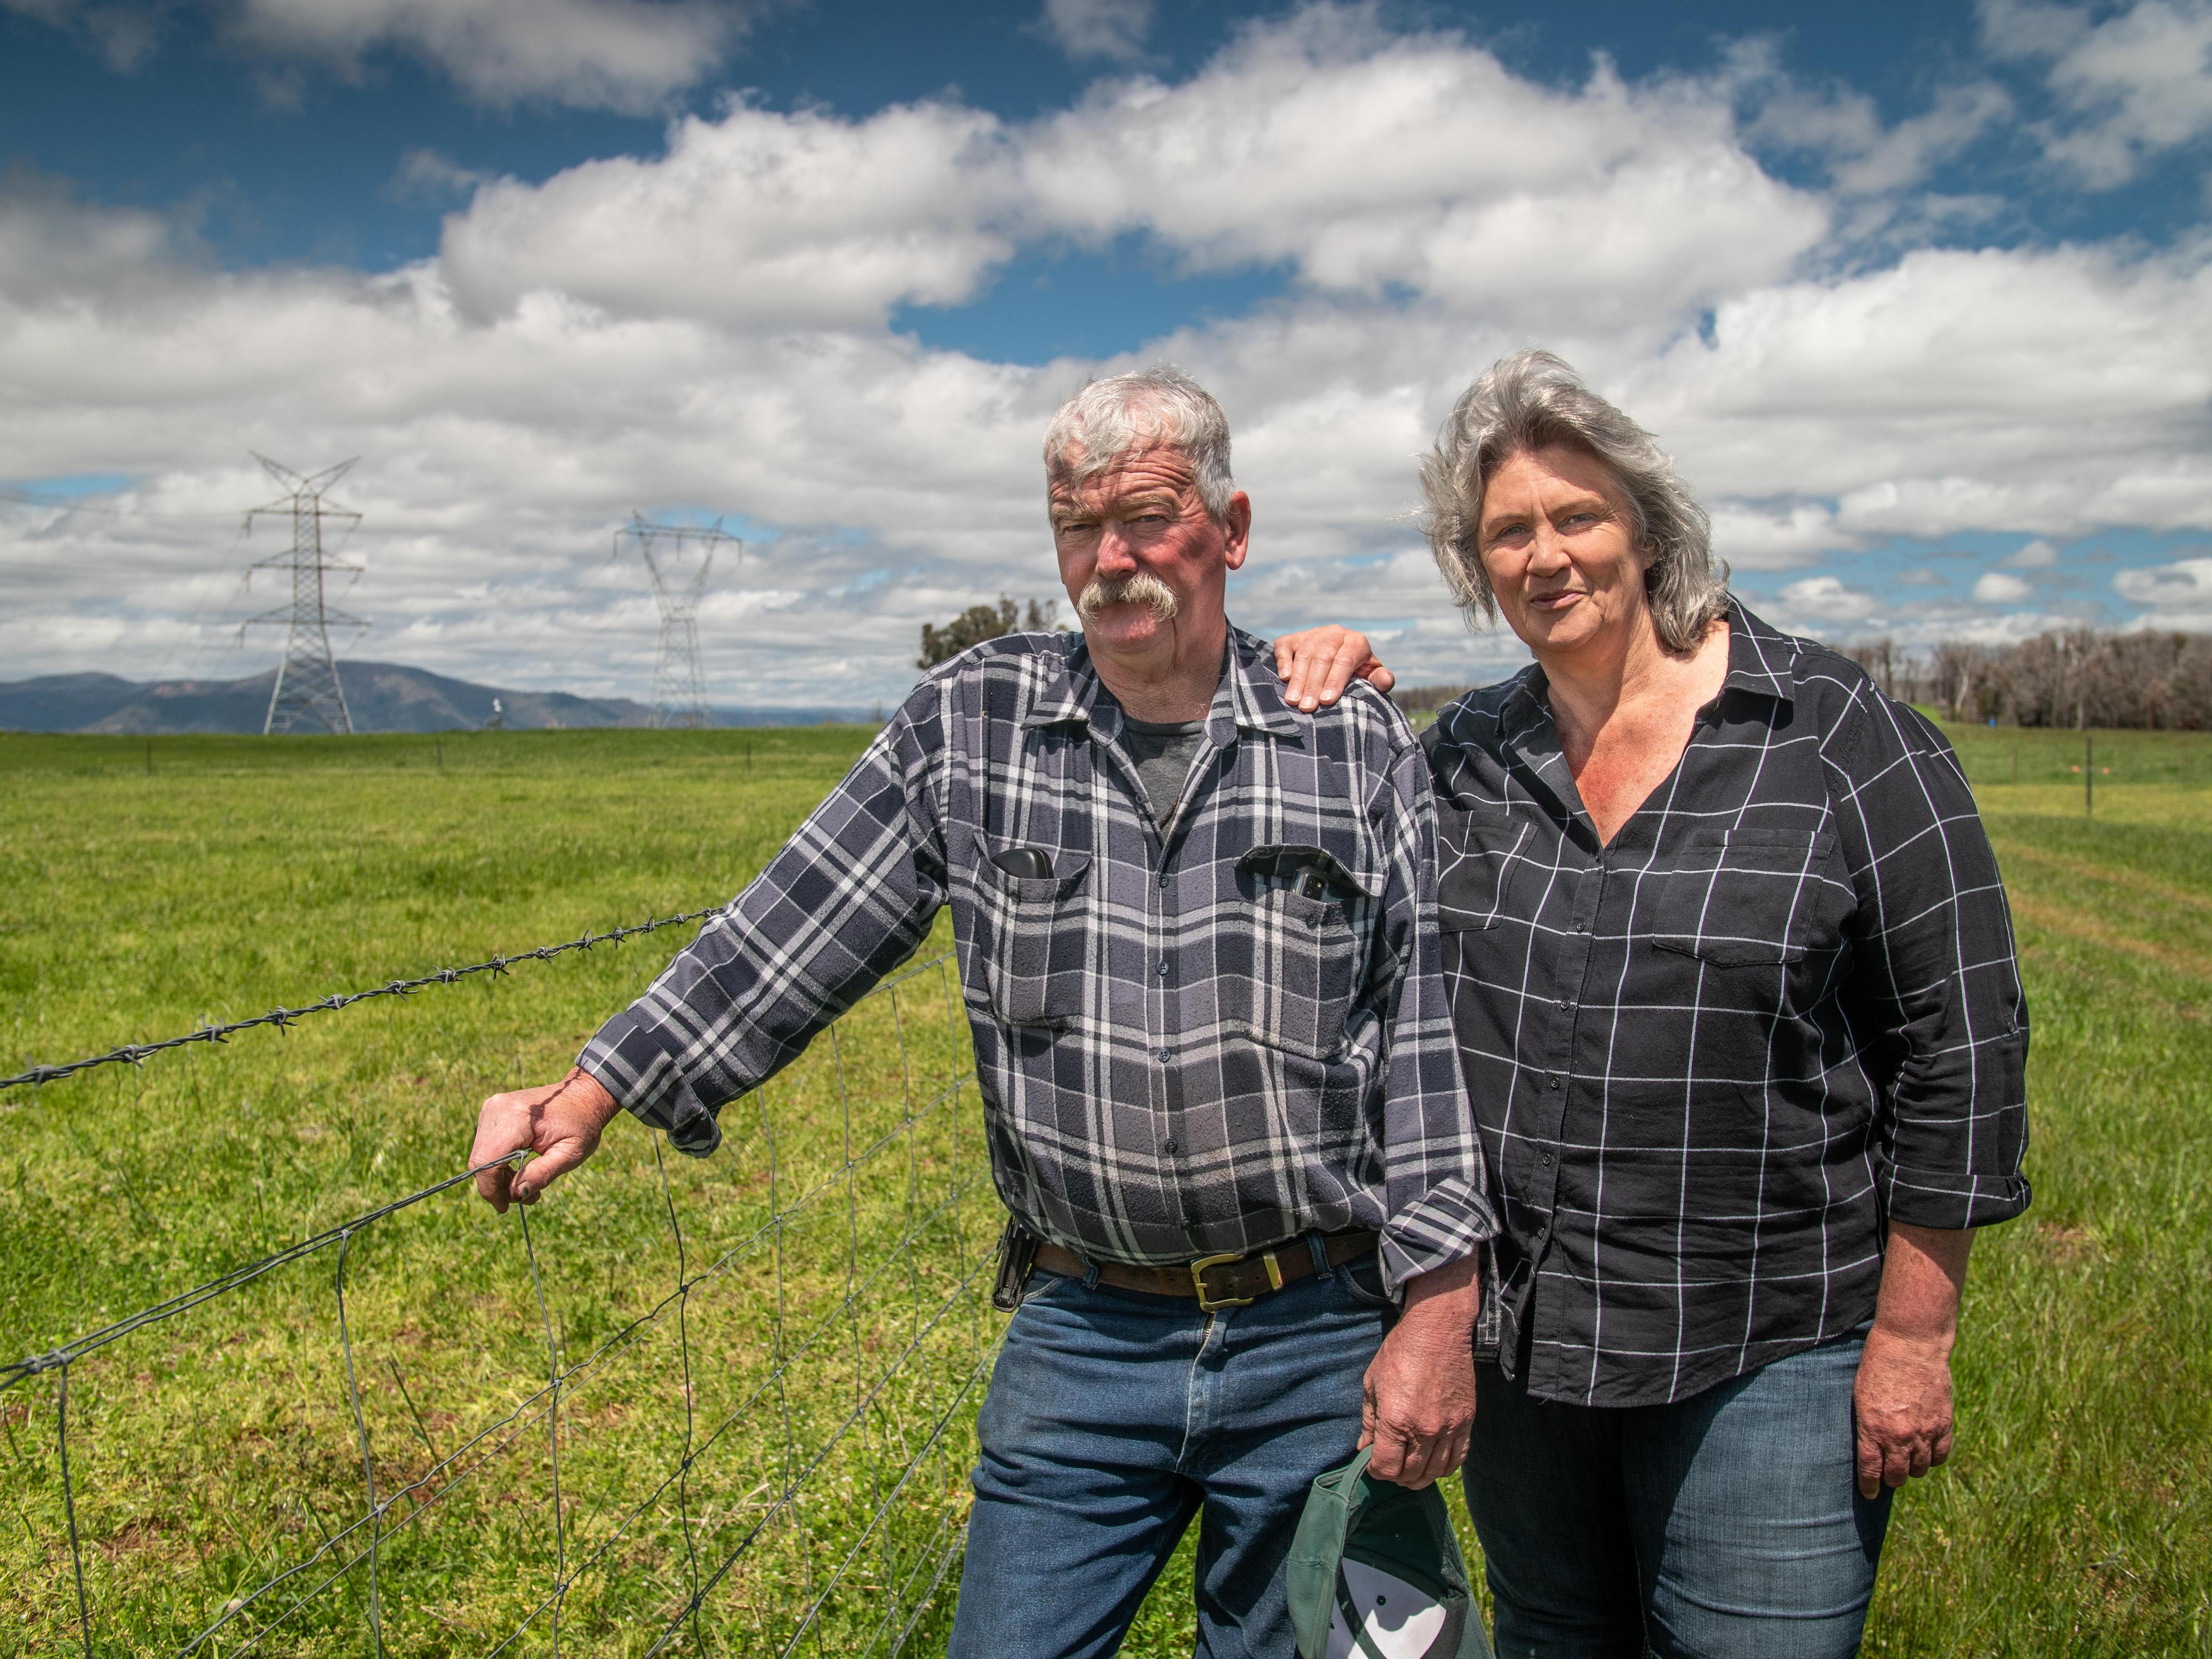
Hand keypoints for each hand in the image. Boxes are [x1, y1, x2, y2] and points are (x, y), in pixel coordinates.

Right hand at [470, 1067, 623, 1212]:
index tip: (504, 1207)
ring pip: (481, 1155)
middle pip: (481, 1160)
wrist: (583, 1095)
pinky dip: (499, 1164)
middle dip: (497, 1186)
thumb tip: (515, 1195)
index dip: (491, 1188)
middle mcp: (496, 1109)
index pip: (488, 1160)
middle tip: (525, 1198)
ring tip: (527, 1186)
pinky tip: (520, 1170)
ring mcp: (491, 1108)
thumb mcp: (569, 1154)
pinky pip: (486, 1146)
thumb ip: (541, 1174)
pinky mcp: (492, 1112)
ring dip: (498, 1177)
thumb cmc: (581, 1123)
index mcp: (516, 1116)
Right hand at [1272, 626, 1393, 711]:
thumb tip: (1386, 680)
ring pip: (1304, 653)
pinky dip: (1283, 660)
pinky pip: (1285, 645)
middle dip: (1314, 683)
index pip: (1345, 659)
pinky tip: (1284, 678)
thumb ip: (1380, 679)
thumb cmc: (1357, 673)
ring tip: (1293, 701)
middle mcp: (1335, 633)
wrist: (1339, 658)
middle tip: (1307, 707)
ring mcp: (1313, 634)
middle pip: (1323, 656)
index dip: (1335, 680)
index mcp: (1356, 641)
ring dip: (1298, 678)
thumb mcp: (1371, 676)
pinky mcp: (1295, 637)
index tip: (1327, 701)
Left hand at [1358, 1255, 1477, 1487]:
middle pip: (1411, 1474)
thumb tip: (1364, 1449)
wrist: (1437, 1330)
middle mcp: (1425, 1429)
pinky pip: (1458, 1459)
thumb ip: (1369, 1422)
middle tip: (1390, 1467)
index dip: (1375, 1472)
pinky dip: (1444, 1468)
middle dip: (1396, 1476)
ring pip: (1436, 1472)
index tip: (1372, 1465)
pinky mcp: (1466, 1421)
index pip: (1386, 1467)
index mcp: (1396, 1420)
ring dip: (1420, 1477)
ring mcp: (1449, 1427)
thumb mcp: (1372, 1384)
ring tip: (1410, 1470)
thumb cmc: (1400, 1352)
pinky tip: (1433, 1463)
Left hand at [1852, 1327, 1954, 1497]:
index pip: (1871, 1470)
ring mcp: (1924, 1432)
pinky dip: (1933, 1458)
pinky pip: (1941, 1455)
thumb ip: (1866, 1425)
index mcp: (1873, 1429)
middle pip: (1897, 1475)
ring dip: (1912, 1468)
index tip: (1869, 1493)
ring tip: (1906, 1462)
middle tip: (1888, 1475)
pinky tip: (1926, 1453)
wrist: (1910, 1344)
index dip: (1870, 1486)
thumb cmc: (1877, 1365)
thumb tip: (1870, 1448)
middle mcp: (1900, 1436)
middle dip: (1890, 1479)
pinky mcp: (1943, 1424)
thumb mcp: (1860, 1396)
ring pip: (1920, 1469)